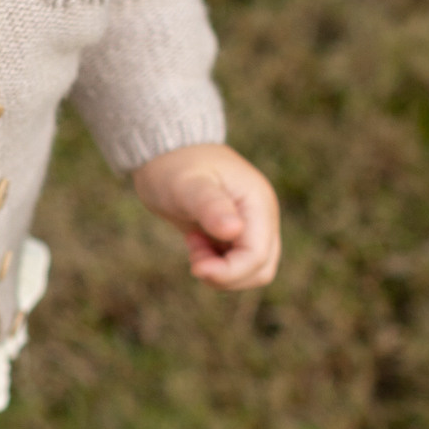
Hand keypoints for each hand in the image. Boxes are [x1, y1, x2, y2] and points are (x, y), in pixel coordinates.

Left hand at [130, 142, 280, 290]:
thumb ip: (210, 206)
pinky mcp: (237, 235)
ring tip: (194, 244)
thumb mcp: (188, 185)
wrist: (167, 153)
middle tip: (193, 256)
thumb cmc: (175, 166)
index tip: (195, 266)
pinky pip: (237, 265)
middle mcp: (262, 217)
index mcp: (258, 204)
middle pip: (261, 269)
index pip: (257, 255)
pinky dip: (216, 266)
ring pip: (251, 271)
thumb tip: (234, 230)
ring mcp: (252, 227)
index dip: (229, 272)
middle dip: (226, 276)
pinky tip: (195, 242)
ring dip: (221, 272)